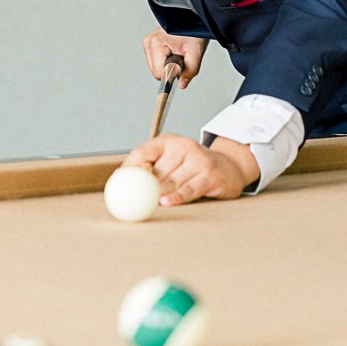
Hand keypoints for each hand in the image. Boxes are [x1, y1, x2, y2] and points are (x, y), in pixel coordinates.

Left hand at [122, 134, 259, 204]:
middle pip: (156, 170)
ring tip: (151, 204)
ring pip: (171, 182)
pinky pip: (188, 190)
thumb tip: (120, 180)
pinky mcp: (209, 175)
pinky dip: (176, 198)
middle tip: (132, 200)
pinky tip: (166, 203)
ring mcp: (198, 159)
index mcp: (169, 141)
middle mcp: (184, 146)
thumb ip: (150, 169)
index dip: (128, 167)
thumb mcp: (171, 161)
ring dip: (159, 196)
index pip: (143, 151)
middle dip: (143, 187)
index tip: (118, 183)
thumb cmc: (192, 167)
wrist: (228, 167)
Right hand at [142, 29, 207, 89]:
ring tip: (180, 50)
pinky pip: (157, 61)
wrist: (194, 17)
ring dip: (169, 64)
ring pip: (157, 67)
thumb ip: (190, 71)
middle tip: (182, 55)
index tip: (182, 65)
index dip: (173, 73)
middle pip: (156, 71)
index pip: (159, 73)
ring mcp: (149, 42)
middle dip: (171, 68)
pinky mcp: (151, 43)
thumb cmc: (195, 30)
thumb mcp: (196, 52)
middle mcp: (149, 42)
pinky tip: (175, 49)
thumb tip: (182, 84)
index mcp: (155, 43)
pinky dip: (167, 59)